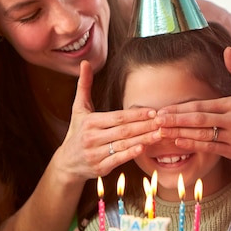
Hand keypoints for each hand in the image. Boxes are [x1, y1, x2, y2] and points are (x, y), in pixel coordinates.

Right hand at [58, 61, 161, 180]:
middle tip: (163, 121)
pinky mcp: (100, 168)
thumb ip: (84, 86)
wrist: (67, 162)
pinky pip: (118, 159)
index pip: (118, 117)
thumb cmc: (77, 132)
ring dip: (144, 139)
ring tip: (160, 134)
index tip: (153, 111)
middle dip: (145, 126)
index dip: (136, 114)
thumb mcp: (79, 109)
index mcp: (90, 122)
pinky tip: (144, 148)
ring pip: (124, 145)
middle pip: (124, 130)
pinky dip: (131, 154)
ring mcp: (96, 154)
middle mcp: (92, 138)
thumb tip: (85, 63)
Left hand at [155, 47, 230, 161]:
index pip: (201, 105)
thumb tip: (227, 50)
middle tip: (156, 120)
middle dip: (175, 120)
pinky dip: (193, 145)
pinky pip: (210, 148)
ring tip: (161, 132)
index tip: (163, 109)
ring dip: (179, 133)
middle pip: (199, 119)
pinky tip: (178, 141)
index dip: (180, 108)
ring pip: (202, 135)